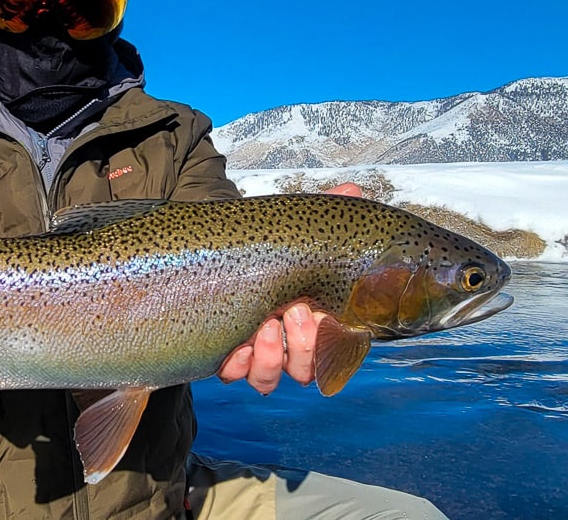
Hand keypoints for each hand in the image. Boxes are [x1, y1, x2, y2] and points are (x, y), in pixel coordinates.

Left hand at [217, 181, 362, 393]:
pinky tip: (235, 349)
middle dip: (302, 346)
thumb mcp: (293, 228)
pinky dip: (237, 366)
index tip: (318, 314)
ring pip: (271, 378)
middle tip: (290, 313)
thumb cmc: (261, 242)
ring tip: (262, 328)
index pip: (332, 347)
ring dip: (270, 359)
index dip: (327, 341)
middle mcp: (284, 340)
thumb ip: (325, 209)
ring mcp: (254, 350)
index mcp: (310, 316)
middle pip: (305, 370)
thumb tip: (353, 189)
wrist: (214, 248)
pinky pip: (235, 376)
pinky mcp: (224, 355)